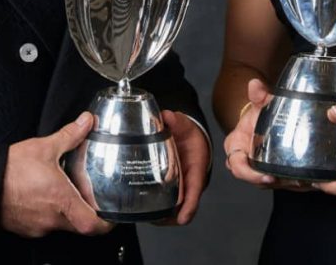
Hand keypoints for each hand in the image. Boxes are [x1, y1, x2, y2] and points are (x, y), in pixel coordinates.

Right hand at [0, 112, 112, 237]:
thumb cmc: (8, 170)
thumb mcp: (44, 147)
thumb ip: (70, 135)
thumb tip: (85, 122)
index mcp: (61, 201)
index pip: (92, 225)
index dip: (107, 223)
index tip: (113, 216)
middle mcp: (50, 218)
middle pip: (80, 225)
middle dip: (87, 213)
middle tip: (90, 199)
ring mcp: (36, 226)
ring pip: (61, 225)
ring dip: (67, 212)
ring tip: (65, 193)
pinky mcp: (23, 228)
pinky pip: (43, 225)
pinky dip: (49, 214)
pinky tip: (44, 198)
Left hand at [154, 111, 208, 225]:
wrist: (188, 137)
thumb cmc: (189, 135)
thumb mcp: (185, 126)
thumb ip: (176, 121)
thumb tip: (167, 116)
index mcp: (195, 169)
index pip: (195, 189)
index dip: (189, 205)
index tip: (183, 217)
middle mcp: (188, 182)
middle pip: (183, 207)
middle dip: (170, 216)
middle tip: (154, 218)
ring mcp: (179, 187)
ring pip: (173, 209)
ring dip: (161, 216)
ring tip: (143, 216)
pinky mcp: (169, 187)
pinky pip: (165, 203)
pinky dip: (154, 209)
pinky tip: (140, 209)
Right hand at [223, 79, 317, 190]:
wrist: (264, 117)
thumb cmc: (259, 112)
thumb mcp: (260, 104)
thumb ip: (258, 96)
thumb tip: (255, 84)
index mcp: (236, 148)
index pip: (238, 166)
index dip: (250, 174)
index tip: (267, 176)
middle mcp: (246, 162)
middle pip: (256, 179)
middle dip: (275, 182)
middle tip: (293, 181)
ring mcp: (259, 169)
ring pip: (272, 183)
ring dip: (287, 184)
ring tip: (304, 181)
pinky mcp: (274, 172)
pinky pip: (283, 181)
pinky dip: (295, 182)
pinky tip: (310, 180)